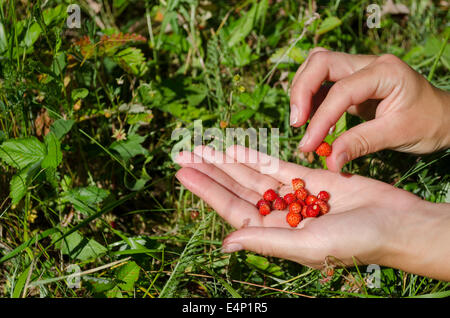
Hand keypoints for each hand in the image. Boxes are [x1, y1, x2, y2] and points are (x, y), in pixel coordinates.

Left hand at [175, 145, 449, 279]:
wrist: (396, 224)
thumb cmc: (356, 242)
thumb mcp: (308, 245)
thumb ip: (266, 241)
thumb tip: (226, 243)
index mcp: (274, 233)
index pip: (231, 208)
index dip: (206, 190)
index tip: (183, 172)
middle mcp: (279, 214)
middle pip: (236, 188)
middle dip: (210, 171)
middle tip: (183, 154)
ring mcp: (293, 195)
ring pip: (252, 174)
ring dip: (228, 161)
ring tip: (202, 148)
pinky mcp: (310, 179)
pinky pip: (276, 165)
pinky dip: (256, 156)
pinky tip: (236, 147)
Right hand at [289, 48, 449, 171]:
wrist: (443, 117)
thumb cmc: (428, 123)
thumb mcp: (398, 134)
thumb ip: (361, 144)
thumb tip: (329, 161)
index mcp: (385, 71)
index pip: (341, 90)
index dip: (320, 118)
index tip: (308, 145)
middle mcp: (368, 63)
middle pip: (320, 62)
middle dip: (301, 91)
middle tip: (296, 123)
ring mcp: (359, 69)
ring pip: (317, 67)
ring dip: (302, 92)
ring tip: (301, 123)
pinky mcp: (352, 81)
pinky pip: (323, 83)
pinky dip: (312, 100)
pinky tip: (314, 122)